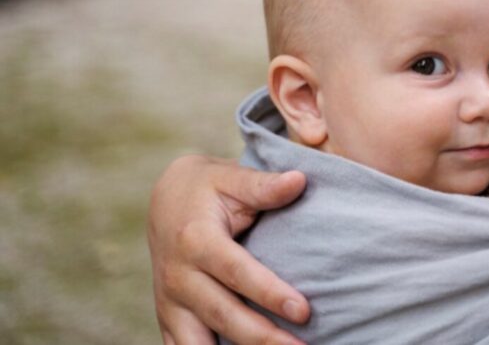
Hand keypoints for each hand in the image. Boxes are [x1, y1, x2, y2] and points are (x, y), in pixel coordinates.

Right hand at [148, 155, 309, 344]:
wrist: (166, 199)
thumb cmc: (209, 187)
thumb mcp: (232, 178)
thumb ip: (264, 185)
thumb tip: (299, 180)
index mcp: (196, 239)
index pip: (237, 272)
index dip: (270, 293)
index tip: (304, 310)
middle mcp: (179, 276)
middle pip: (222, 314)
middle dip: (262, 338)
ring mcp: (170, 301)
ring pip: (199, 342)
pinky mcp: (168, 317)